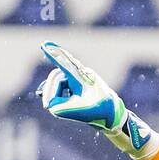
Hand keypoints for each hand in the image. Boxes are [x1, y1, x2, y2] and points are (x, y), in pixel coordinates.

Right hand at [36, 41, 158, 159]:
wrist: (114, 114)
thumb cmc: (101, 110)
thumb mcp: (82, 111)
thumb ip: (64, 109)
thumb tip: (51, 107)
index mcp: (82, 77)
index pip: (65, 65)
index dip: (54, 56)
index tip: (44, 45)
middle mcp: (79, 75)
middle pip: (57, 77)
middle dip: (50, 91)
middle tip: (47, 106)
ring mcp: (77, 80)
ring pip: (58, 83)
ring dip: (54, 94)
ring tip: (51, 106)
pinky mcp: (76, 87)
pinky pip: (61, 88)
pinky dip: (56, 95)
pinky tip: (51, 102)